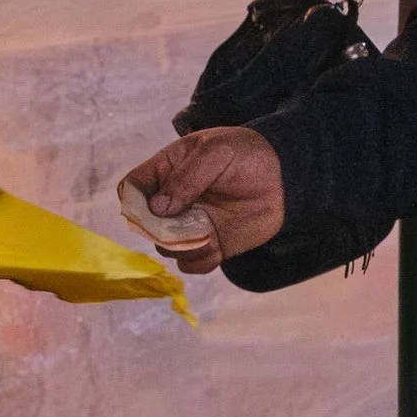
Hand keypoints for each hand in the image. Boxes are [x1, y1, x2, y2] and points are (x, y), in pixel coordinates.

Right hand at [121, 128, 285, 275]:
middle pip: (144, 224)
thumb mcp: (214, 153)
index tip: (148, 208)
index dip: (133, 201)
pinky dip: (198, 260)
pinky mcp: (209, 246)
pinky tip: (215, 245)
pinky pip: (191, 263)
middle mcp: (172, 202)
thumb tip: (158, 208)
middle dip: (157, 229)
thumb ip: (186, 178)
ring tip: (206, 233)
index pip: (133, 188)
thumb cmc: (246, 155)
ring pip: (166, 247)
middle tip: (182, 223)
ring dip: (180, 246)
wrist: (284, 176)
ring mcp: (190, 226)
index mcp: (166, 171)